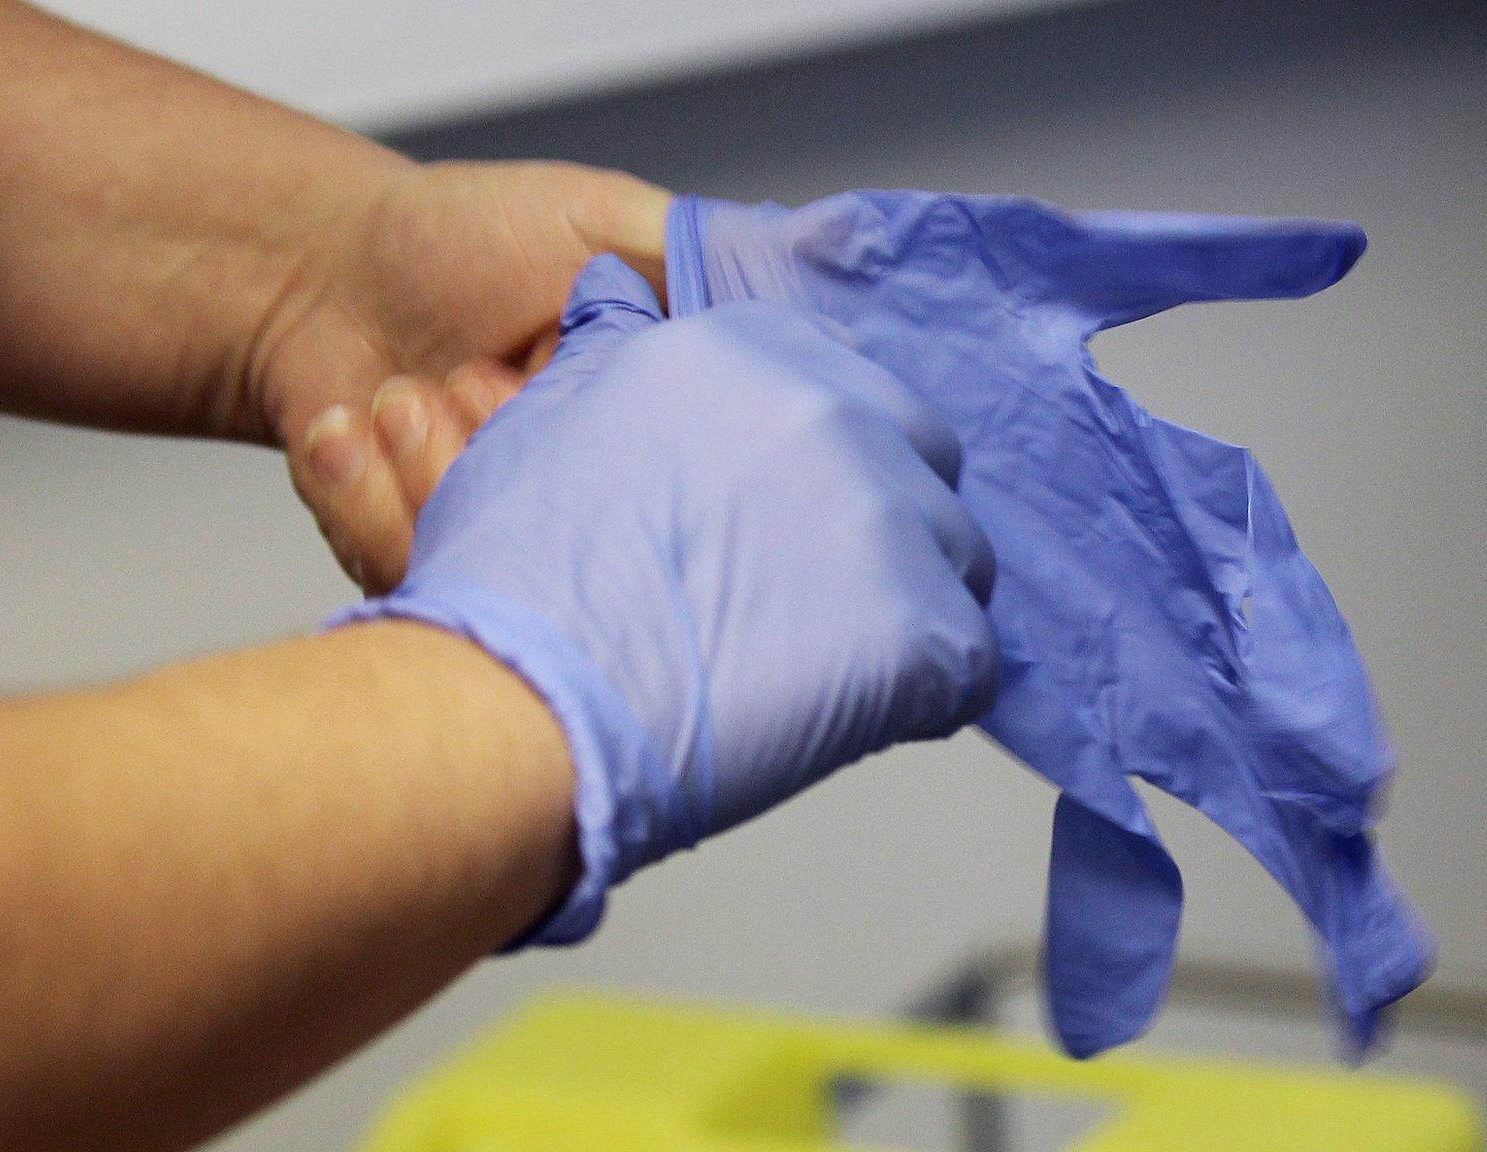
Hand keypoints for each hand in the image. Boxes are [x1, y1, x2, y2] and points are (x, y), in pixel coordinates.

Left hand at [252, 161, 670, 590]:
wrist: (317, 265)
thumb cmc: (457, 236)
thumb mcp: (601, 216)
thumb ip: (697, 258)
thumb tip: (808, 297)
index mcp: (635, 421)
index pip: (672, 477)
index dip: (620, 449)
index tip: (557, 381)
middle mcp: (573, 491)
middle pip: (584, 541)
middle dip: (513, 459)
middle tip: (476, 378)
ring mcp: (495, 533)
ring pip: (493, 568)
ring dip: (430, 470)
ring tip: (404, 394)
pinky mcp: (412, 560)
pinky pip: (401, 573)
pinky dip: (364, 490)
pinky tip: (350, 422)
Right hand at [336, 256, 999, 943]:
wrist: (520, 696)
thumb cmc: (517, 579)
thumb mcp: (545, 415)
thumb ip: (606, 345)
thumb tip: (616, 290)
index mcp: (750, 350)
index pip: (849, 386)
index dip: (822, 462)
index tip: (784, 515)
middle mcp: (833, 412)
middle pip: (922, 462)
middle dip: (881, 525)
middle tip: (801, 598)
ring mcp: (887, 517)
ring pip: (955, 561)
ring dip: (904, 611)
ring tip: (812, 666)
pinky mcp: (921, 626)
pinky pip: (969, 662)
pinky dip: (920, 695)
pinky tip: (840, 712)